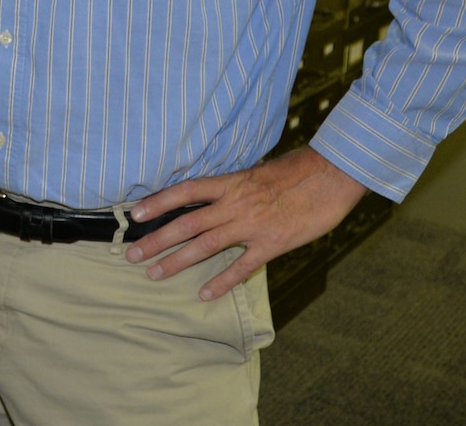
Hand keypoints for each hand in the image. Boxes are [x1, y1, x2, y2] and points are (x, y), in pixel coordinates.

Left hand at [123, 146, 367, 300]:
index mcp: (230, 182)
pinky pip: (242, 266)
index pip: (185, 191)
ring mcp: (253, 225)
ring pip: (206, 245)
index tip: (135, 214)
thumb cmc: (297, 170)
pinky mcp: (273, 244)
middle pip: (187, 223)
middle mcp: (235, 204)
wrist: (333, 175)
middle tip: (132, 254)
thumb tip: (213, 193)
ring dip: (177, 261)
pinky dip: (222, 281)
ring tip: (155, 274)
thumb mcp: (258, 171)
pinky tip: (204, 293)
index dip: (158, 202)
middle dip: (157, 240)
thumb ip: (234, 186)